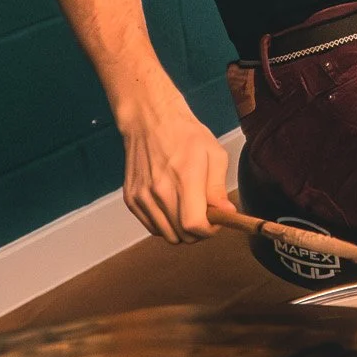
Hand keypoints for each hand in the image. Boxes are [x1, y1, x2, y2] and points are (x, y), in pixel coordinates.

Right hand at [117, 86, 230, 242]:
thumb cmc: (186, 135)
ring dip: (181, 230)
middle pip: (181, 235)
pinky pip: (152, 227)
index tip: (217, 222)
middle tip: (206, 216)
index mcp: (184, 179)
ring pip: (166, 235)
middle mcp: (159, 191)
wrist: (150, 121)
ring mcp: (141, 197)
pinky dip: (165, 224)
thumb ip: (219, 188)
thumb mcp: (214, 154)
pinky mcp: (131, 199)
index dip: (209, 230)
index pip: (194, 225)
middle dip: (198, 232)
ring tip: (189, 210)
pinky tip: (173, 207)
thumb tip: (226, 213)